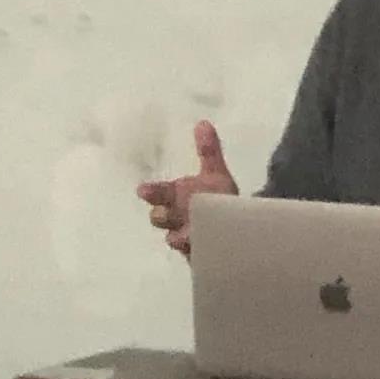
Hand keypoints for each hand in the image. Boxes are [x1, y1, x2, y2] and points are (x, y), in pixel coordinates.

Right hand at [136, 120, 238, 256]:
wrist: (236, 225)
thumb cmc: (220, 198)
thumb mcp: (216, 175)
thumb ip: (209, 151)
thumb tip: (203, 122)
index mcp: (176, 196)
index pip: (158, 193)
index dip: (151, 192)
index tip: (143, 190)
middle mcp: (176, 217)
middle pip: (159, 217)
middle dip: (161, 215)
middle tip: (167, 212)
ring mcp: (184, 237)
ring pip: (173, 238)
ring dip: (178, 235)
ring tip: (189, 234)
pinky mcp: (195, 255)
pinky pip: (189, 256)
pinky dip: (192, 251)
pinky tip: (199, 246)